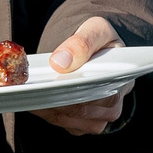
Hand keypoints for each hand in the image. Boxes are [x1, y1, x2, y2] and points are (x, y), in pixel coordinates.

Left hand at [31, 17, 131, 135]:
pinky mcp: (83, 122)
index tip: (51, 86)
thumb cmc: (97, 38)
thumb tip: (60, 63)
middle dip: (55, 101)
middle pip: (82, 110)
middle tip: (31, 90)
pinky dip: (46, 113)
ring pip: (70, 120)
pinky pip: (63, 123)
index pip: (101, 95)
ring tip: (29, 94)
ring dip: (47, 109)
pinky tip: (35, 100)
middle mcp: (114, 104)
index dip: (75, 92)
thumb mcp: (95, 29)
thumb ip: (81, 43)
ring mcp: (98, 116)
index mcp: (123, 80)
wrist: (92, 45)